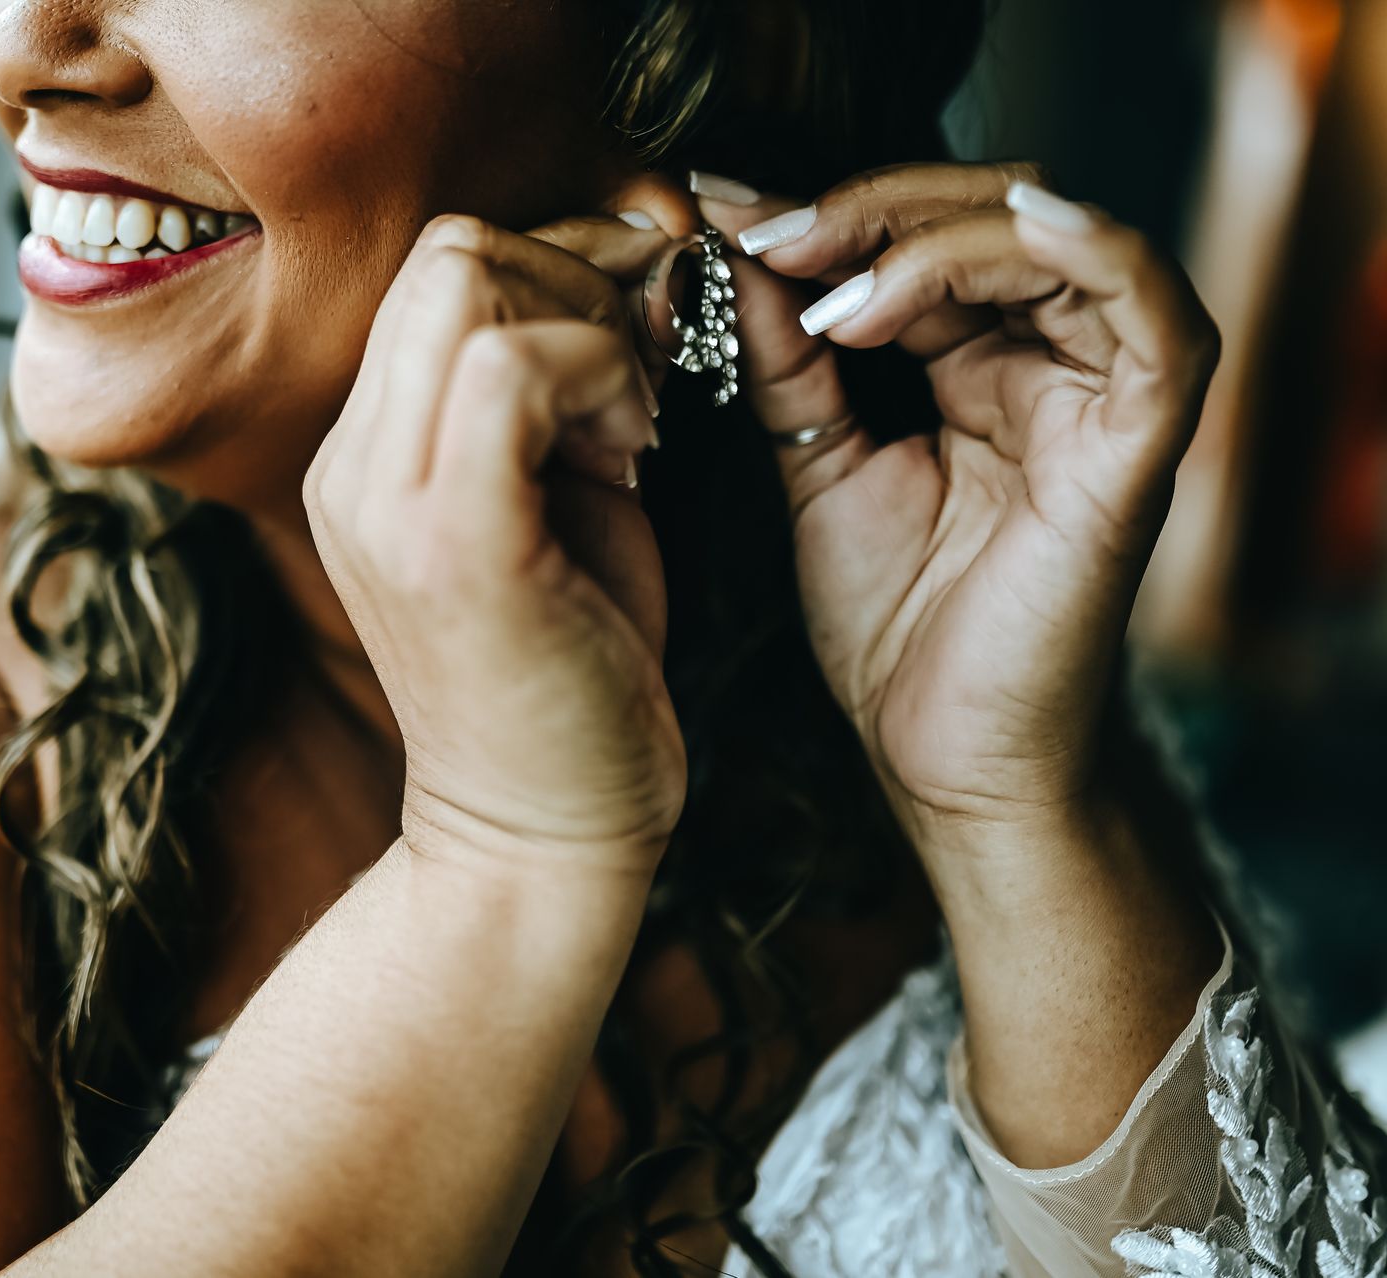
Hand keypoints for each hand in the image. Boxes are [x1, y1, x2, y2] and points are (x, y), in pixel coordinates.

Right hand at [304, 205, 687, 878]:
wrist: (537, 839)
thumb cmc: (567, 676)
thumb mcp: (552, 509)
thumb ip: (562, 398)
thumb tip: (623, 282)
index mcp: (370, 458)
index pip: (437, 269)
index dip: (554, 267)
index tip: (628, 347)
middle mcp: (355, 469)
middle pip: (449, 252)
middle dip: (576, 277)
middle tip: (638, 373)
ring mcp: (387, 503)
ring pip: (470, 284)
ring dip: (588, 326)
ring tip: (633, 423)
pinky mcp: (453, 542)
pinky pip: (510, 368)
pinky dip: (596, 375)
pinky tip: (636, 451)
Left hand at [695, 164, 1219, 860]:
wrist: (942, 761)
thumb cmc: (894, 630)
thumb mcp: (818, 467)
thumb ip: (790, 361)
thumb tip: (737, 247)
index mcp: (981, 369)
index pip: (926, 241)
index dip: (831, 217)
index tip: (727, 216)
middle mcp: (1053, 368)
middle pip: (993, 216)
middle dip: (872, 208)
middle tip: (772, 231)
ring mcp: (1103, 402)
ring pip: (1059, 241)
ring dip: (936, 232)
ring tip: (830, 270)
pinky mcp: (1137, 449)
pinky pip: (1151, 319)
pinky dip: (1081, 255)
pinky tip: (981, 246)